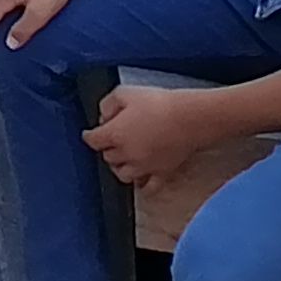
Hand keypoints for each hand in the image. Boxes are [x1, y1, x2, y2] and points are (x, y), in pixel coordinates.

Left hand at [83, 84, 216, 188]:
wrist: (189, 118)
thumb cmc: (159, 103)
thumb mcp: (126, 93)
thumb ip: (108, 103)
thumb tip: (103, 115)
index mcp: (114, 134)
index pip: (93, 140)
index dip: (90, 135)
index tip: (90, 134)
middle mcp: (126, 155)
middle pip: (108, 157)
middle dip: (107, 148)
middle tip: (112, 140)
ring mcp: (144, 167)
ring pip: (123, 174)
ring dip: (120, 167)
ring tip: (124, 159)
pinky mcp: (162, 173)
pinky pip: (148, 187)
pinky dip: (142, 185)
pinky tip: (141, 180)